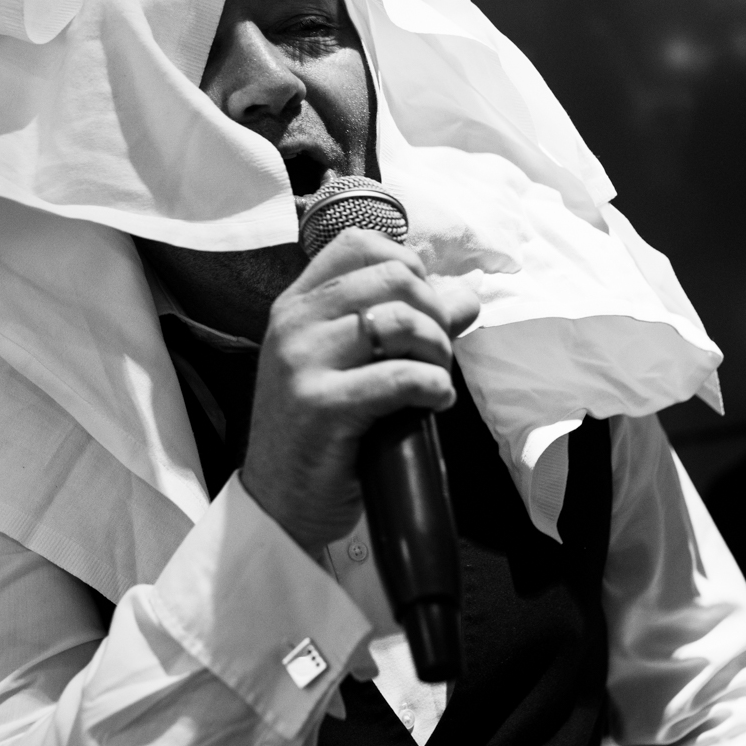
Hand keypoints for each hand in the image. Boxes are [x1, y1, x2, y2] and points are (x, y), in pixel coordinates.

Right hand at [240, 229, 480, 551]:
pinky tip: (434, 403)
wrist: (281, 502)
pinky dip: (434, 388)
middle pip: (393, 276)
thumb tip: (464, 295)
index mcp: (296, 305)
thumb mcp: (351, 366)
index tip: (423, 303)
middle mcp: (294, 324)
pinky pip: (401, 377)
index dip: (407, 263)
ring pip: (401, 322)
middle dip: (434, 312)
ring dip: (438, 351)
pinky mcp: (321, 406)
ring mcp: (302, 363)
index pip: (358, 243)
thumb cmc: (321, 432)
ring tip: (435, 379)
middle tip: (437, 352)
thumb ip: (402, 325)